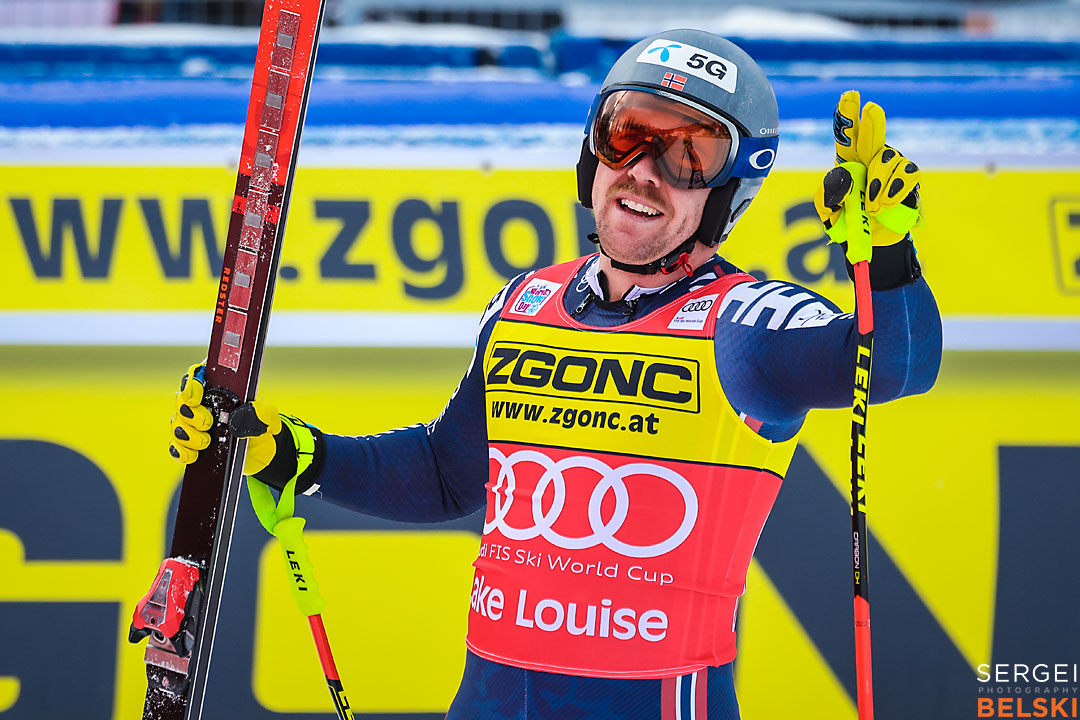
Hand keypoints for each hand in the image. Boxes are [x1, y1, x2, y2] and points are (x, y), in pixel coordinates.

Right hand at [168, 364, 314, 486]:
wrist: (262, 453)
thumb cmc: (261, 426)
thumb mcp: (268, 416)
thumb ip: (260, 412)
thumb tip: (236, 419)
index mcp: (219, 389)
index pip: (198, 375)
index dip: (191, 381)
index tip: (196, 395)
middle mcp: (202, 404)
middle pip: (182, 400)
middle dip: (191, 413)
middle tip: (207, 423)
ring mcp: (194, 425)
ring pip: (177, 424)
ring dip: (187, 433)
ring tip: (205, 442)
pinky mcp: (191, 446)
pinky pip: (177, 447)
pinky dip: (182, 451)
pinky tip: (194, 455)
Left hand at [816, 90, 921, 251]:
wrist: (872, 243)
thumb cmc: (848, 222)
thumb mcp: (829, 212)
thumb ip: (827, 196)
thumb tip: (844, 177)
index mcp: (847, 162)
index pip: (846, 135)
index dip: (848, 116)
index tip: (848, 97)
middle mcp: (870, 158)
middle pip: (872, 134)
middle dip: (871, 121)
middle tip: (870, 107)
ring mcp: (892, 165)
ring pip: (887, 159)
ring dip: (877, 184)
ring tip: (871, 208)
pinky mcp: (909, 178)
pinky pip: (905, 174)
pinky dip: (893, 190)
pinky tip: (884, 204)